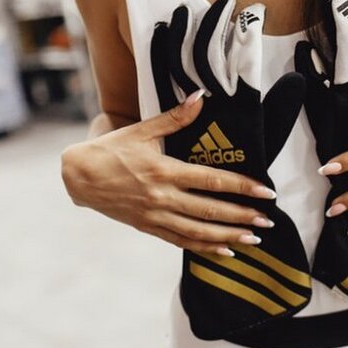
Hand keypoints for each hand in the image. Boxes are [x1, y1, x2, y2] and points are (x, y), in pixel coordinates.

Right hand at [60, 92, 277, 256]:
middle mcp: (163, 197)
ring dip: (228, 236)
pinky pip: (180, 241)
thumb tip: (200, 98)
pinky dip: (204, 248)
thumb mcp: (142, 130)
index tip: (264, 191)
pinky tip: (225, 250)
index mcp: (164, 171)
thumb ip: (175, 118)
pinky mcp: (148, 227)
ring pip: (199, 231)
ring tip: (253, 238)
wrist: (79, 176)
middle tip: (267, 219)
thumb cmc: (111, 150)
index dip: (241, 187)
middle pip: (210, 210)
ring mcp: (155, 215)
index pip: (212, 181)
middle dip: (242, 216)